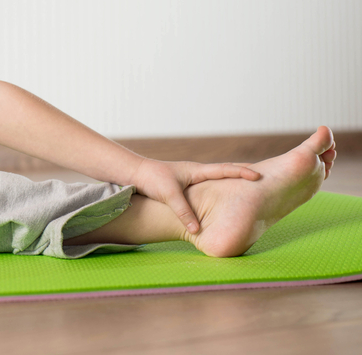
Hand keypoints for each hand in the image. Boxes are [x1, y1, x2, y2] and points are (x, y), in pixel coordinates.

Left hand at [130, 158, 260, 234]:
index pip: (225, 169)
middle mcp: (198, 173)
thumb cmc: (152, 179)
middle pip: (226, 173)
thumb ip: (184, 212)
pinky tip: (226, 199)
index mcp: (197, 171)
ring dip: (234, 184)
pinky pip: (210, 189)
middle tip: (264, 179)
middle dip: (244, 176)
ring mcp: (194, 178)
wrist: (136, 173)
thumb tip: (198, 230)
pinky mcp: (188, 186)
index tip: (259, 176)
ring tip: (251, 191)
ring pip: (219, 182)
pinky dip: (221, 191)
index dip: (242, 172)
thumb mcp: (169, 195)